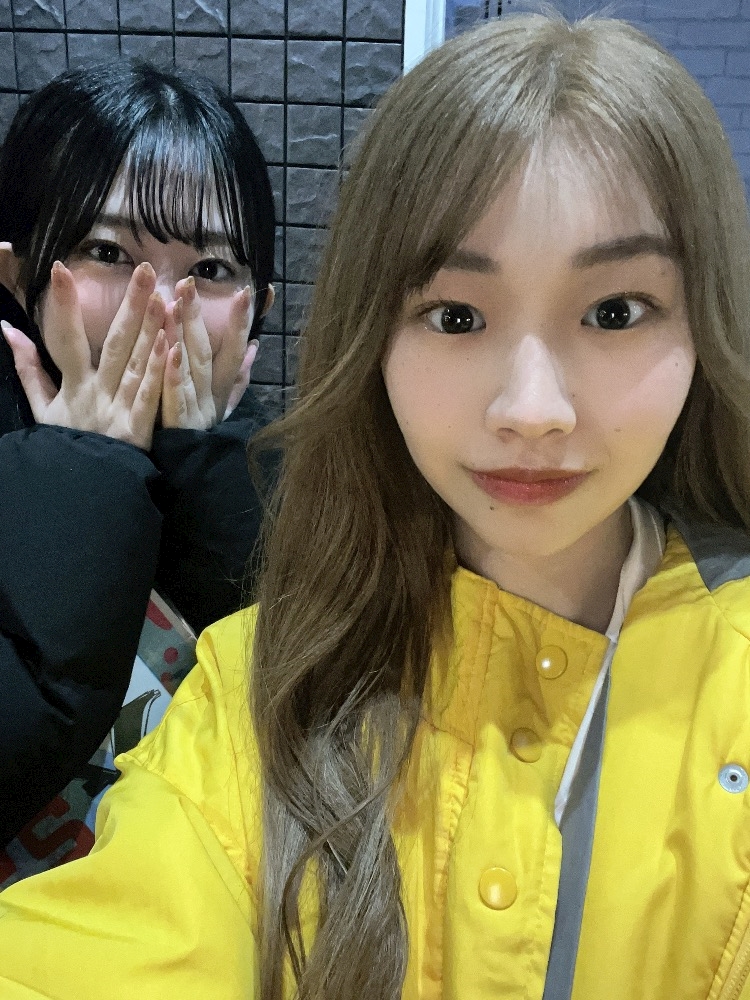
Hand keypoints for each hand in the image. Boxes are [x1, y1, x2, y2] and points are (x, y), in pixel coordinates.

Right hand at [1, 261, 167, 449]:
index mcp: (73, 385)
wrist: (81, 491)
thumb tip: (6, 329)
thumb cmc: (68, 446)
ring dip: (151, 330)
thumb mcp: (43, 409)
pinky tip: (171, 345)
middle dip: (129, 305)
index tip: (60, 269)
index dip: (62, 305)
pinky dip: (159, 372)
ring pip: (137, 364)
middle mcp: (96, 393)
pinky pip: (150, 396)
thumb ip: (27, 369)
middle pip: (115, 343)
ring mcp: (118, 410)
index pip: (65, 338)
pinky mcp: (138, 430)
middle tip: (144, 269)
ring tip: (163, 297)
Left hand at [160, 277, 253, 428]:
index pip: (233, 351)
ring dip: (182, 335)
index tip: (245, 292)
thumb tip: (255, 346)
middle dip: (198, 316)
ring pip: (189, 368)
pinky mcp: (175, 427)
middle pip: (205, 352)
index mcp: (221, 391)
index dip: (241, 323)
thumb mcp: (224, 407)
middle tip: (189, 283)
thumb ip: (237, 376)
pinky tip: (168, 351)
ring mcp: (194, 412)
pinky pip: (174, 398)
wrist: (193, 483)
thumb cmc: (202, 440)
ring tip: (173, 303)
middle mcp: (210, 398)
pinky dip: (173, 375)